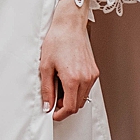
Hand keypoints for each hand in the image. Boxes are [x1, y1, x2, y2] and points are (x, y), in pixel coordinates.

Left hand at [39, 0, 98, 121]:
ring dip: (72, 98)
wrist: (69, 26)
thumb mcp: (45, 66)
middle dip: (65, 106)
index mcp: (73, 79)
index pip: (70, 107)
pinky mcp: (94, 71)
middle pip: (78, 104)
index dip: (60, 114)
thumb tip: (48, 104)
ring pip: (83, 97)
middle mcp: (86, 78)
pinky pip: (87, 87)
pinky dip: (78, 89)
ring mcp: (92, 75)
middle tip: (54, 99)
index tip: (53, 114)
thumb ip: (47, 89)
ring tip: (59, 85)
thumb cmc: (57, 41)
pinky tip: (68, 79)